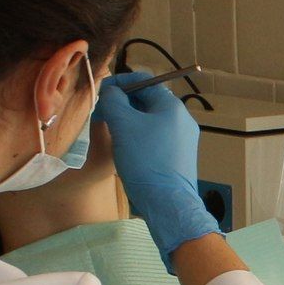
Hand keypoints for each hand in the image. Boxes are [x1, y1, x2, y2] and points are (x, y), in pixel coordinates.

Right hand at [95, 71, 216, 259]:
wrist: (168, 203)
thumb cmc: (145, 160)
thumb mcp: (124, 125)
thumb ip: (114, 101)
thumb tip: (111, 91)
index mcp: (172, 106)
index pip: (144, 80)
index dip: (120, 82)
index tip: (101, 91)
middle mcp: (182, 120)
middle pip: (147, 101)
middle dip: (122, 104)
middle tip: (102, 114)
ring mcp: (182, 140)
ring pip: (149, 121)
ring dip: (128, 121)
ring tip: (110, 131)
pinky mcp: (178, 157)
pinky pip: (154, 138)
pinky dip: (137, 137)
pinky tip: (125, 149)